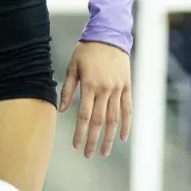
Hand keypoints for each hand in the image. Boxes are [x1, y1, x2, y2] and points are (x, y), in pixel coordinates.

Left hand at [59, 40, 130, 157]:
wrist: (109, 35)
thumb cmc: (87, 50)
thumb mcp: (72, 66)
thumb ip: (68, 89)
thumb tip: (64, 109)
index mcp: (89, 85)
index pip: (84, 115)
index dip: (80, 132)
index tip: (76, 145)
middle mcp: (104, 90)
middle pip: (99, 121)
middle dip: (92, 140)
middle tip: (88, 154)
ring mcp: (117, 89)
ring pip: (114, 119)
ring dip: (109, 137)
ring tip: (104, 151)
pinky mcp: (127, 87)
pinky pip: (127, 109)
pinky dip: (126, 124)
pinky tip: (122, 137)